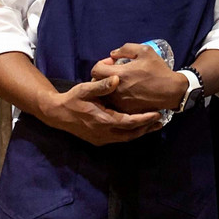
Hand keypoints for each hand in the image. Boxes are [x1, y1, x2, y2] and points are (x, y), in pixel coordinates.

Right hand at [39, 76, 162, 145]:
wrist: (57, 114)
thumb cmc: (72, 99)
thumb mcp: (85, 89)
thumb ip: (102, 85)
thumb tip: (117, 78)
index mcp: (103, 120)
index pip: (129, 122)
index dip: (144, 119)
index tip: (157, 114)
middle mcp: (104, 133)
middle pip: (131, 134)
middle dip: (147, 128)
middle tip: (161, 120)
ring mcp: (101, 138)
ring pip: (126, 138)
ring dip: (140, 131)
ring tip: (154, 124)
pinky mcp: (99, 140)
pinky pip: (119, 138)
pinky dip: (130, 133)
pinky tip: (138, 126)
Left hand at [90, 43, 185, 113]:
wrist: (171, 91)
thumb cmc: (158, 70)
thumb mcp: (145, 51)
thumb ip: (126, 49)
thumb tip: (113, 54)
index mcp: (119, 74)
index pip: (96, 69)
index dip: (102, 64)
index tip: (113, 63)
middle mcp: (116, 90)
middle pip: (97, 83)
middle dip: (103, 76)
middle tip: (116, 73)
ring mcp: (120, 102)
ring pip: (104, 94)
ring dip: (109, 87)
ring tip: (121, 83)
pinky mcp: (125, 110)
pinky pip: (114, 103)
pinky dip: (116, 97)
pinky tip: (127, 92)